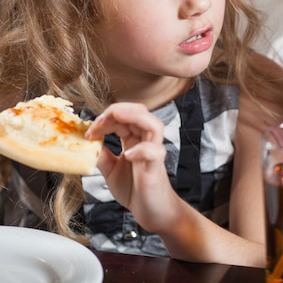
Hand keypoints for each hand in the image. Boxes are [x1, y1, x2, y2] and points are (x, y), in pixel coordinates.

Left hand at [86, 103, 174, 231]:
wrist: (153, 212)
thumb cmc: (136, 190)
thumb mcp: (110, 170)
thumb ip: (101, 155)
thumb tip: (83, 144)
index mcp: (135, 140)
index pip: (124, 117)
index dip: (105, 119)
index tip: (88, 131)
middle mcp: (146, 142)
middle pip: (140, 112)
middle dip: (117, 111)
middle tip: (97, 122)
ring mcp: (153, 154)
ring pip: (154, 125)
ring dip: (134, 117)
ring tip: (116, 118)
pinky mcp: (156, 168)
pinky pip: (154, 152)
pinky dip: (142, 149)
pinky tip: (128, 155)